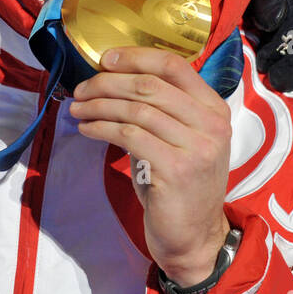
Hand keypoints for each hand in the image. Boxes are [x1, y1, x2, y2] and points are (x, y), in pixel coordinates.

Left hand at [69, 46, 230, 284]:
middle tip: (81, 89)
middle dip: (108, 82)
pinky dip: (102, 129)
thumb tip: (114, 77)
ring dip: (99, 106)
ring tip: (78, 109)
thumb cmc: (179, 184)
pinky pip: (129, 136)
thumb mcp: (181, 139)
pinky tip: (87, 130)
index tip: (105, 59)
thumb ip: (163, 109)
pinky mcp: (177, 170)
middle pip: (150, 85)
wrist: (194, 236)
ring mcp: (197, 148)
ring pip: (137, 110)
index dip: (136, 57)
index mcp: (214, 108)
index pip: (174, 65)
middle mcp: (211, 124)